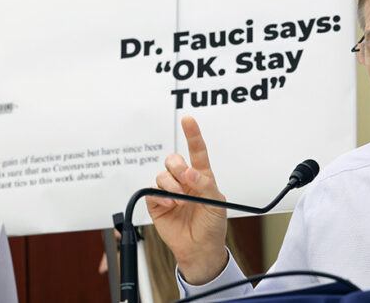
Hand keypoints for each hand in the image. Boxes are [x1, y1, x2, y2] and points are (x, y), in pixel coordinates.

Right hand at [145, 116, 228, 283]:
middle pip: (173, 160)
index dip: (192, 134)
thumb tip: (190, 172)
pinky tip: (171, 204)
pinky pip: (152, 192)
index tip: (188, 120)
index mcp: (201, 177)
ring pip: (162, 175)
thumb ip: (204, 184)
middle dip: (177, 165)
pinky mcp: (157, 204)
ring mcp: (170, 192)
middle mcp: (184, 181)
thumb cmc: (212, 226)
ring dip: (171, 184)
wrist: (200, 249)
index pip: (197, 151)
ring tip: (180, 199)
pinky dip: (161, 196)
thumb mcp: (217, 202)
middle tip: (185, 178)